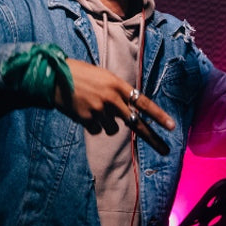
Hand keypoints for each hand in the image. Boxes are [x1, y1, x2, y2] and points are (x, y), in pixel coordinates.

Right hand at [55, 59, 175, 150]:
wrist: (53, 76)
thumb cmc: (79, 74)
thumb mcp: (102, 77)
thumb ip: (116, 92)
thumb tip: (126, 112)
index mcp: (117, 84)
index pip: (143, 102)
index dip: (158, 115)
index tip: (172, 126)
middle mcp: (112, 98)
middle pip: (134, 122)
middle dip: (151, 137)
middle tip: (165, 150)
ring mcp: (100, 110)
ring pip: (112, 128)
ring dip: (106, 123)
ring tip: (92, 107)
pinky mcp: (87, 119)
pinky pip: (96, 130)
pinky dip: (91, 124)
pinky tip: (82, 111)